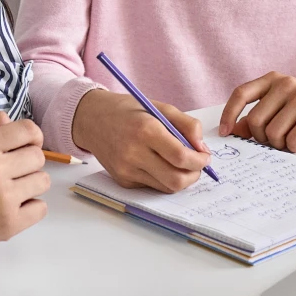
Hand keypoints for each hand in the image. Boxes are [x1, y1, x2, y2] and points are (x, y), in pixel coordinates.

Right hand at [0, 111, 49, 254]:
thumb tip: (14, 122)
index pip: (29, 130)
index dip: (32, 137)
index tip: (25, 146)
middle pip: (38, 157)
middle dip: (28, 162)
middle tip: (11, 171)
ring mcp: (3, 199)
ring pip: (43, 181)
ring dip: (30, 185)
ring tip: (10, 189)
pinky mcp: (9, 223)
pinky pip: (41, 208)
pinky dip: (31, 208)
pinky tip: (12, 206)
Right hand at [72, 89, 210, 192]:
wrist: (90, 119)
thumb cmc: (128, 111)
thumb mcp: (159, 107)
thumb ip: (187, 125)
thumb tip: (202, 148)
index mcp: (145, 130)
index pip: (180, 156)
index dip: (199, 160)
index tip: (205, 157)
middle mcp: (134, 153)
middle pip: (175, 179)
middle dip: (193, 175)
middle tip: (197, 165)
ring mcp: (126, 170)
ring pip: (165, 187)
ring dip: (180, 179)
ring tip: (180, 164)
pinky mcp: (122, 180)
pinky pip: (152, 186)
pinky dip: (162, 178)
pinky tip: (158, 164)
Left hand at [219, 73, 295, 150]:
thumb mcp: (280, 107)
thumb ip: (258, 116)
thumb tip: (235, 130)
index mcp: (273, 80)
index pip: (241, 94)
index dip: (229, 114)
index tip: (226, 133)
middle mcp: (286, 84)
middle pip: (256, 121)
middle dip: (261, 138)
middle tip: (276, 139)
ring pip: (273, 134)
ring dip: (279, 144)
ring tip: (292, 138)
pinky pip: (293, 141)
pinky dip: (294, 147)